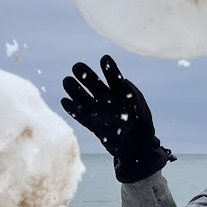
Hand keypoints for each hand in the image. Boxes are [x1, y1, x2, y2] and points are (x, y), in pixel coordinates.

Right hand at [61, 56, 174, 183]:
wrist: (138, 147)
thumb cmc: (142, 126)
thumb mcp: (141, 110)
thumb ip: (131, 97)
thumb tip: (124, 83)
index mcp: (121, 92)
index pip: (114, 78)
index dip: (109, 69)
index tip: (105, 59)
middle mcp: (108, 99)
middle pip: (94, 84)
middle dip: (85, 74)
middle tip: (77, 66)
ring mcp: (99, 111)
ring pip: (84, 98)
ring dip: (75, 90)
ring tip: (67, 80)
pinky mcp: (93, 124)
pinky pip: (81, 116)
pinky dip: (73, 109)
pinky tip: (64, 101)